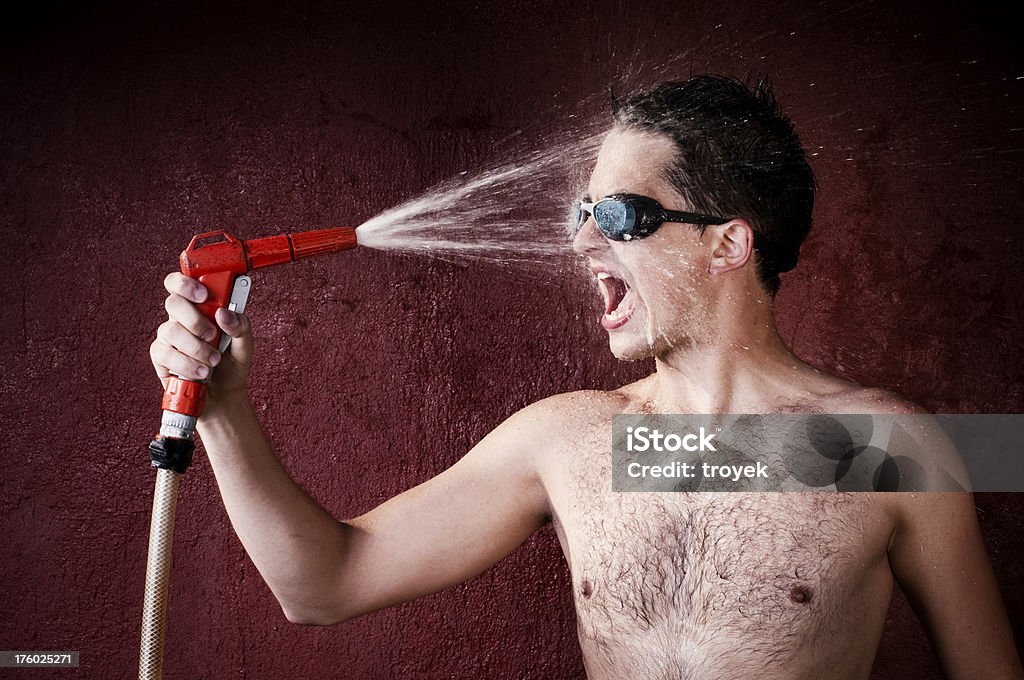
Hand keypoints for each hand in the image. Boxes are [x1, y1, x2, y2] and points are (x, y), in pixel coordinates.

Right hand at [150, 272, 253, 407]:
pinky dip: (186, 364)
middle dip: (195, 320)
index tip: (203, 295)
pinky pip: (165, 353)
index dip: (186, 284)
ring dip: (196, 347)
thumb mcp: (245, 345)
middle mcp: (181, 317)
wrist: (222, 395)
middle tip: (212, 335)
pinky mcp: (161, 356)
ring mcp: (168, 336)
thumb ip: (241, 326)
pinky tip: (200, 372)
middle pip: (173, 303)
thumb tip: (224, 313)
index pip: (181, 283)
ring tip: (213, 360)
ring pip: (171, 330)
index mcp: (201, 307)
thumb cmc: (231, 364)